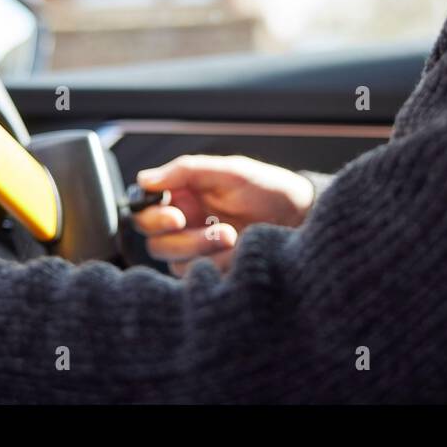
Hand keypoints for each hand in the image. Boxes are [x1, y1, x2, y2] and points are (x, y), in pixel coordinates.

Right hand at [131, 155, 315, 275]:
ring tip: (233, 235)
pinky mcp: (213, 270)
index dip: (152, 216)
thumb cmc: (267, 188)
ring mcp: (198, 250)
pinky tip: (237, 250)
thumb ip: (185, 171)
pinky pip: (197, 275)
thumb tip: (144, 179)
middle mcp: (185, 223)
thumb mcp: (229, 171)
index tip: (177, 216)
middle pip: (155, 241)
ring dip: (202, 249)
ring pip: (175, 261)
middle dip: (182, 238)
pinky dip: (215, 263)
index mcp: (182, 196)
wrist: (303, 216)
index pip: (145, 211)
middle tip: (214, 228)